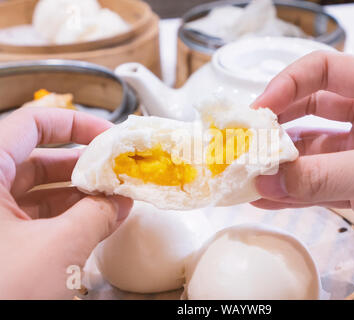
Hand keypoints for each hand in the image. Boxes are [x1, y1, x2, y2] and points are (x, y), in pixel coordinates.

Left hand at [0, 107, 132, 298]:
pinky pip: (31, 219)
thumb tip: (121, 201)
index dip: (75, 124)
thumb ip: (97, 215)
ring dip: (78, 195)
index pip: (31, 124)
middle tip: (117, 173)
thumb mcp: (58, 249)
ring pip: (35, 192)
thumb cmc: (1, 293)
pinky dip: (65, 218)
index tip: (109, 137)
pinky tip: (94, 222)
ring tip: (113, 201)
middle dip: (83, 166)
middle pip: (36, 159)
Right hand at [252, 51, 353, 266]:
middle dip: (277, 126)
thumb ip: (325, 175)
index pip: (325, 71)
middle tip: (246, 142)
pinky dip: (294, 191)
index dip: (286, 85)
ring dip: (281, 163)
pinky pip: (319, 184)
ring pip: (312, 152)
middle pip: (311, 110)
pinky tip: (269, 196)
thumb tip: (268, 178)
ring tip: (249, 174)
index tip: (258, 110)